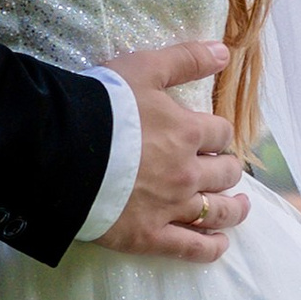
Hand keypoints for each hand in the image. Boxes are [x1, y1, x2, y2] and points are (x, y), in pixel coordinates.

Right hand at [98, 42, 250, 263]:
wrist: (61, 150)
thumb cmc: (100, 106)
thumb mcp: (144, 68)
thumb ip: (186, 58)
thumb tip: (225, 51)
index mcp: (187, 132)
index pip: (220, 134)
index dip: (219, 135)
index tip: (212, 138)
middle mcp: (187, 173)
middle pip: (224, 173)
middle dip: (227, 169)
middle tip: (223, 170)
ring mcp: (170, 207)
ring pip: (217, 212)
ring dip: (233, 208)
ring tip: (239, 206)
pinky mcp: (149, 236)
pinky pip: (191, 247)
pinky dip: (211, 247)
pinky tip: (220, 244)